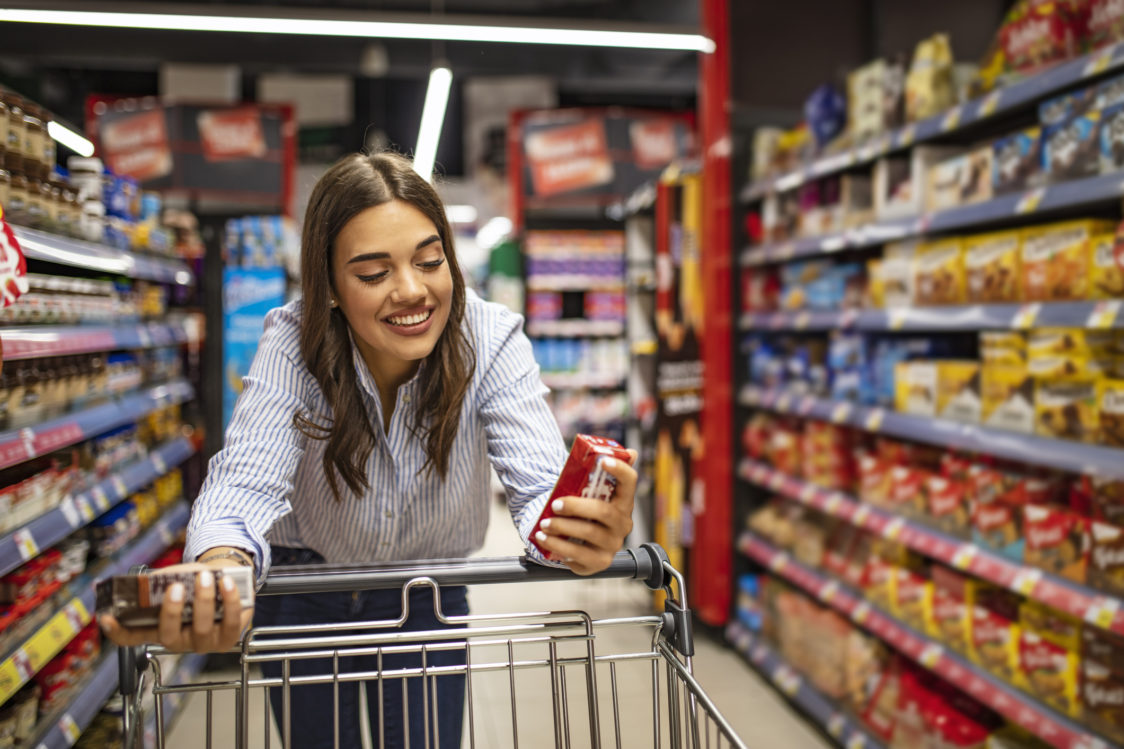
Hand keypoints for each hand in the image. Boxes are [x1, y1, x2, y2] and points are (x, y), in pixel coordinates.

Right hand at [99, 560, 254, 652]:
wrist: (227, 579)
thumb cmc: (195, 582)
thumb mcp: (176, 578)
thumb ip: (163, 580)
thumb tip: (151, 580)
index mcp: (159, 628)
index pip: (132, 637)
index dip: (118, 632)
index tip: (107, 618)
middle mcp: (179, 640)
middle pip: (168, 636)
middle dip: (171, 611)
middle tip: (176, 587)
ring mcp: (204, 643)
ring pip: (201, 629)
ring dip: (203, 601)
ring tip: (205, 576)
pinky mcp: (229, 638)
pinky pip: (231, 623)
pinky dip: (230, 600)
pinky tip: (226, 582)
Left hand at [536, 449, 637, 574]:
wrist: (577, 542)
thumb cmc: (583, 512)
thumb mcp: (589, 493)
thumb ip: (599, 474)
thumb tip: (630, 452)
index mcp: (623, 502)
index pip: (630, 482)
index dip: (620, 470)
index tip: (603, 460)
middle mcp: (622, 524)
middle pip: (604, 511)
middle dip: (576, 506)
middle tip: (555, 504)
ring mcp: (612, 545)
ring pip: (589, 533)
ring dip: (563, 527)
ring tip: (544, 523)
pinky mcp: (598, 562)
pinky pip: (578, 555)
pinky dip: (557, 545)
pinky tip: (544, 538)